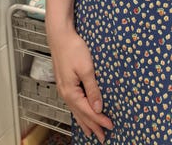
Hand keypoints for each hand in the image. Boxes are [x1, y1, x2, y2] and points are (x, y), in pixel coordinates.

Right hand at [47, 24, 113, 142]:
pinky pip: (73, 103)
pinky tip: (81, 113)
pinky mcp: (65, 83)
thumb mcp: (87, 68)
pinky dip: (79, 112)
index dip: (99, 120)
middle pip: (81, 114)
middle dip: (93, 125)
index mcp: (71, 92)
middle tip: (103, 136)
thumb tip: (98, 107)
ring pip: (76, 110)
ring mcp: (64, 89)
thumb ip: (93, 89)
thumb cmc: (73, 49)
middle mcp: (66, 93)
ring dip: (85, 121)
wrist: (60, 36)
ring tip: (91, 132)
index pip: (88, 111)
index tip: (110, 126)